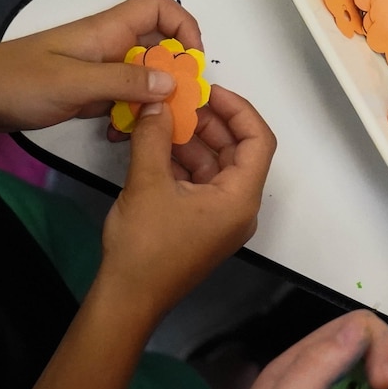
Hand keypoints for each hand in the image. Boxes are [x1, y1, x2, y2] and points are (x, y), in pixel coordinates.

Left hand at [0, 0, 203, 131]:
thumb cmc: (15, 82)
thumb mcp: (73, 83)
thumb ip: (124, 81)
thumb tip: (172, 81)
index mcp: (105, 31)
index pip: (158, 9)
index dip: (183, 27)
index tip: (191, 63)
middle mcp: (106, 46)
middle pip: (158, 46)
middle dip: (174, 73)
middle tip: (180, 106)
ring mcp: (96, 69)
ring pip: (143, 76)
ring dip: (153, 99)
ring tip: (155, 126)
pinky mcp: (86, 93)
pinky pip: (122, 98)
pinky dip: (129, 115)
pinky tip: (121, 136)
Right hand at [96, 85, 274, 317]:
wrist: (128, 298)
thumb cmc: (145, 248)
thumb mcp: (147, 183)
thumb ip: (154, 136)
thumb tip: (157, 104)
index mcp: (240, 199)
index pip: (258, 141)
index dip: (238, 110)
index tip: (208, 91)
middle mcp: (239, 208)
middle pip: (238, 151)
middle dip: (210, 122)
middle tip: (180, 100)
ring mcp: (221, 217)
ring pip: (216, 165)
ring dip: (192, 140)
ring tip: (163, 119)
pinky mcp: (202, 224)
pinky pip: (201, 182)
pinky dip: (183, 161)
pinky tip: (157, 145)